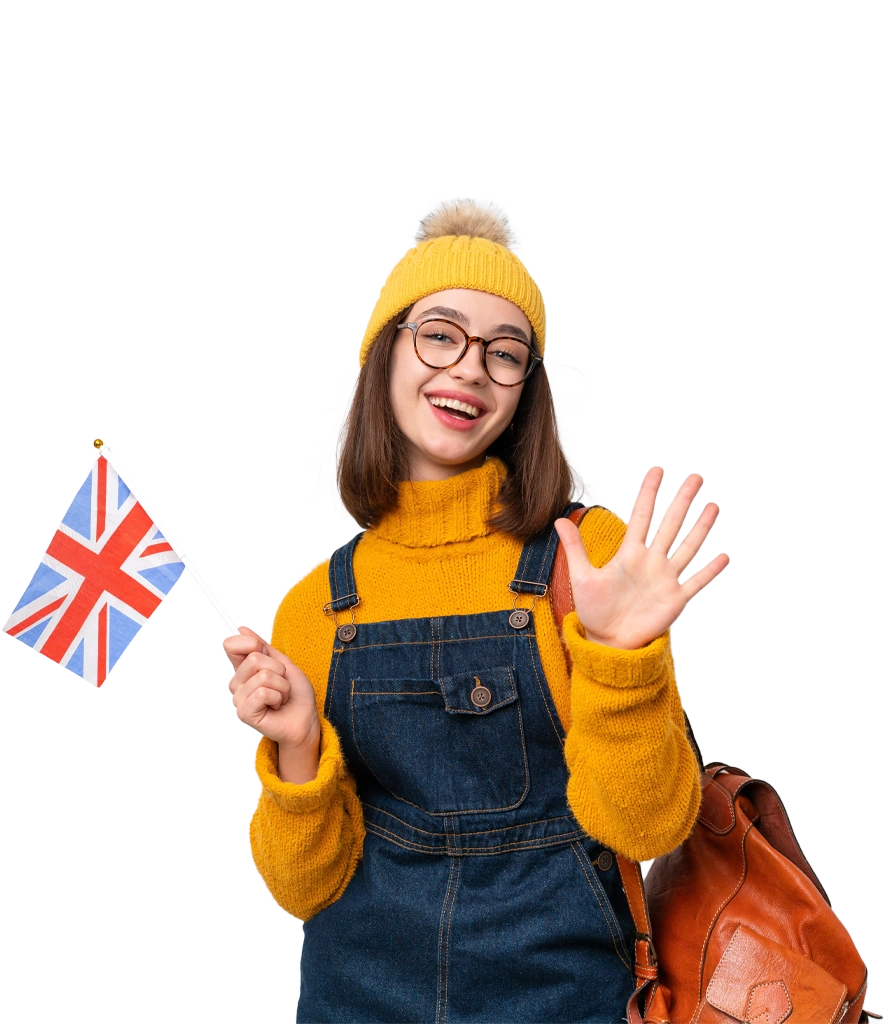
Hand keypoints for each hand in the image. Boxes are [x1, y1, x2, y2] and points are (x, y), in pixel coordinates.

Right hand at [224, 626, 319, 752]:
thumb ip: (263, 647)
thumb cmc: (296, 695)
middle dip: (278, 669)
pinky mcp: (245, 712)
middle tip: (281, 684)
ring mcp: (240, 698)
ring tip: (281, 697)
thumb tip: (241, 630)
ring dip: (282, 686)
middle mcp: (238, 683)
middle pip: (254, 658)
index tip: (262, 650)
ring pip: (263, 676)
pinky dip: (278, 697)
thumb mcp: (283, 663)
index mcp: (245, 669)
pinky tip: (276, 706)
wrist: (305, 720)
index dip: (249, 642)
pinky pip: (263, 692)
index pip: (231, 645)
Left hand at [554, 468, 729, 649]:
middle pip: (670, 525)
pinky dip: (709, 571)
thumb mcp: (582, 577)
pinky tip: (722, 557)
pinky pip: (695, 582)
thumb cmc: (595, 609)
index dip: (648, 494)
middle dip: (682, 501)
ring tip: (713, 507)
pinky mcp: (674, 599)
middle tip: (696, 477)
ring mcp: (664, 578)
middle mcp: (650, 561)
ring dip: (700, 528)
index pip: (641, 516)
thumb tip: (559, 519)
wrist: (607, 640)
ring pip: (686, 548)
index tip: (657, 471)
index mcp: (629, 553)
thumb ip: (575, 548)